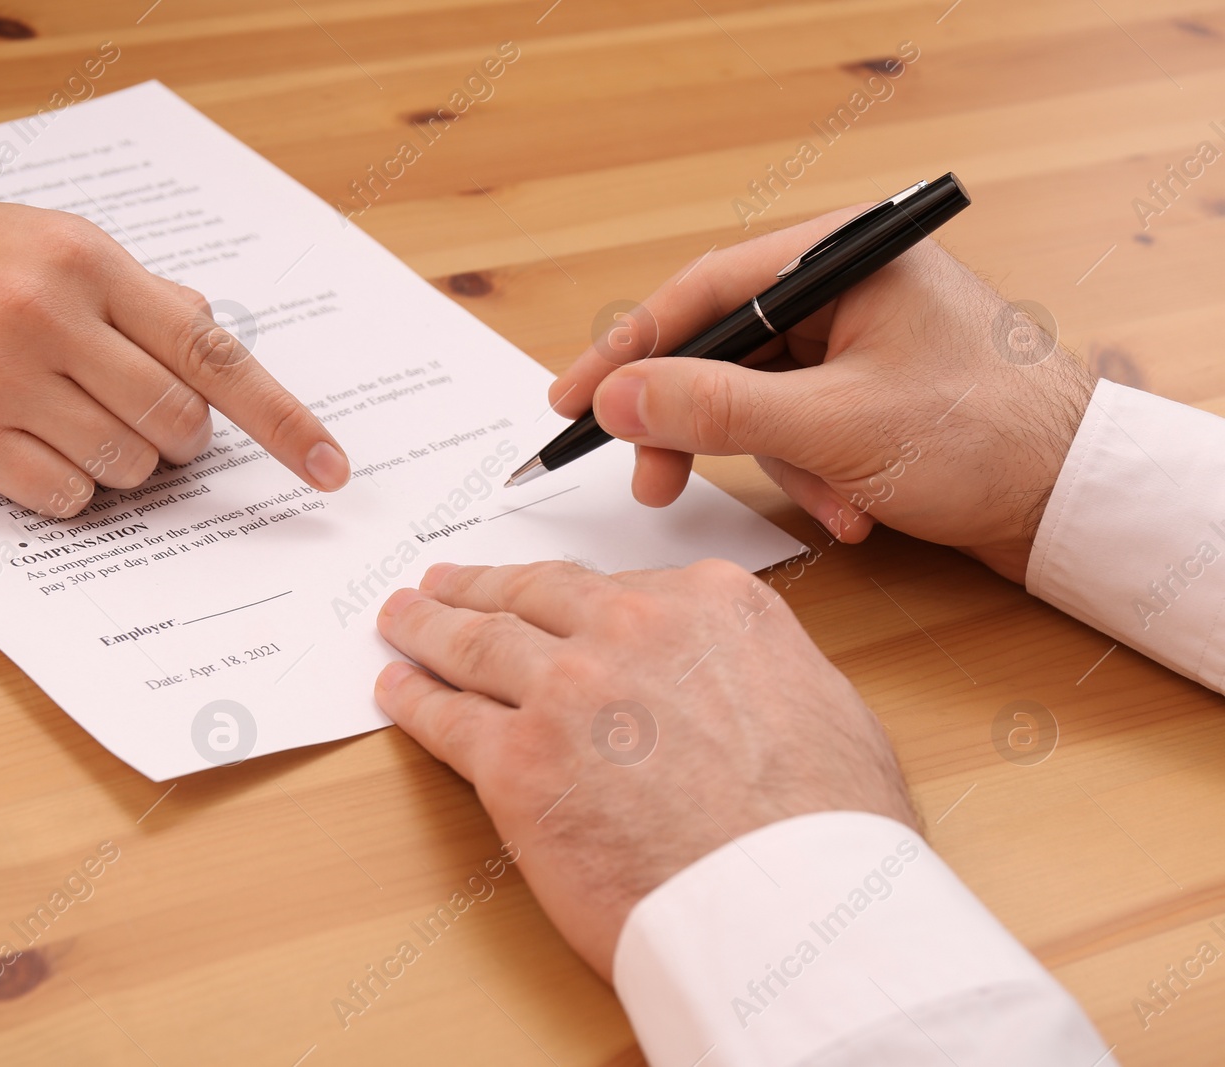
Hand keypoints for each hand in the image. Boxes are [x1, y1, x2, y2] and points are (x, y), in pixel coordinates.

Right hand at [0, 189, 349, 516]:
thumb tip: (213, 342)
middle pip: (178, 423)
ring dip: (127, 462)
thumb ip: (143, 295)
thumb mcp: (57, 241)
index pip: (214, 355)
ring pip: (126, 466)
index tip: (330, 468)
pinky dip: (74, 487)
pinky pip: (64, 495)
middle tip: (153, 419)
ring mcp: (3, 379)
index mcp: (91, 264)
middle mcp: (52, 318)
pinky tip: (42, 449)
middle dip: (182, 438)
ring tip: (79, 421)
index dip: (283, 421)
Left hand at [373, 559, 914, 979]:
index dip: (563, 595)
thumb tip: (727, 678)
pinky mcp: (516, 763)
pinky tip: (398, 689)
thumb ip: (754, 667)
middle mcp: (630, 629)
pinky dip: (413, 699)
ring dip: (430, 627)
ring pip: (477, 643)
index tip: (537, 593)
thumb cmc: (828, 829)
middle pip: (532, 597)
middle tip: (443, 584)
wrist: (792, 906)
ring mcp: (565, 691)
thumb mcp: (825, 706)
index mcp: (709, 605)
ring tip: (403, 619)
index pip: (613, 586)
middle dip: (479, 588)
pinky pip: (447, 720)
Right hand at [549, 211, 1095, 582]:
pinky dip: (811, 473)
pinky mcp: (865, 384)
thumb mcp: (830, 427)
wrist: (1076, 496)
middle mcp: (843, 286)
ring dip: (774, 464)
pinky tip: (853, 507)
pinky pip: (798, 425)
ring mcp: (855, 336)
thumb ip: (712, 409)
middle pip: (722, 349)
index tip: (572, 400)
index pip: (702, 291)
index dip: (626, 349)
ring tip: (825, 506)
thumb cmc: (982, 437)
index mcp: (840, 257)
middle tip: (652, 481)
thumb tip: (616, 398)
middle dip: (698, 427)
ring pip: (758, 399)